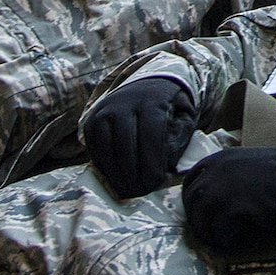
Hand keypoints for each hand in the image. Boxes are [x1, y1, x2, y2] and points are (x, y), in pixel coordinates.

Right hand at [84, 77, 195, 198]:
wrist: (149, 82)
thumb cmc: (170, 107)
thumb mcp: (183, 116)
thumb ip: (178, 138)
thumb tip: (165, 167)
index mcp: (153, 99)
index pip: (150, 133)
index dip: (152, 161)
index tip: (155, 183)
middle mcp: (125, 101)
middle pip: (125, 142)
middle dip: (133, 172)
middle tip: (140, 192)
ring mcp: (105, 108)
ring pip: (106, 145)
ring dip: (115, 172)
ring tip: (126, 190)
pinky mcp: (92, 118)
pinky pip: (93, 145)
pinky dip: (102, 164)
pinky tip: (114, 178)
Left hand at [183, 146, 275, 258]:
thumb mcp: (249, 161)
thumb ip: (229, 170)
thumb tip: (218, 189)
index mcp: (218, 158)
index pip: (191, 179)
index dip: (190, 197)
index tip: (195, 210)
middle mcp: (214, 173)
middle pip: (192, 201)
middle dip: (195, 218)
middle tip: (204, 232)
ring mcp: (221, 191)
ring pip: (201, 218)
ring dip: (207, 232)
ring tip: (216, 241)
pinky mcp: (232, 209)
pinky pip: (218, 230)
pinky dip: (222, 239)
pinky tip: (231, 243)